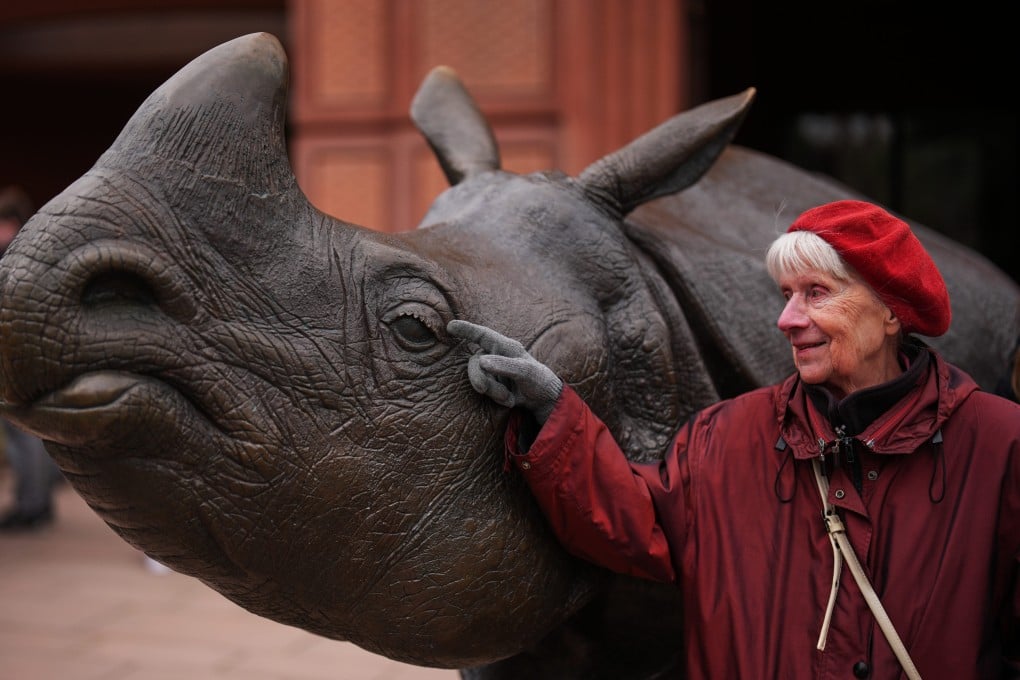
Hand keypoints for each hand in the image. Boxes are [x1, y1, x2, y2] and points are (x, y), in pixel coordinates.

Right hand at [447, 320, 562, 422]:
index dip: (466, 329)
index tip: (450, 326)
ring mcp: (493, 371)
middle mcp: (496, 356)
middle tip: (485, 390)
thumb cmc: (538, 379)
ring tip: (509, 398)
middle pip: (474, 363)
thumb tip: (480, 360)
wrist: (543, 399)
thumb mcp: (525, 371)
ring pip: (478, 379)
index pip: (482, 335)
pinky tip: (510, 400)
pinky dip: (497, 398)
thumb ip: (504, 365)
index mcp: (505, 346)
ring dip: (493, 391)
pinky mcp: (493, 384)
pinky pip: (485, 390)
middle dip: (479, 378)